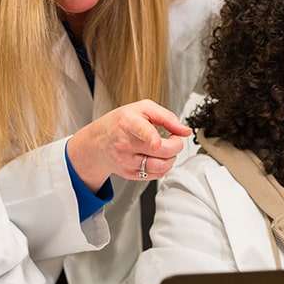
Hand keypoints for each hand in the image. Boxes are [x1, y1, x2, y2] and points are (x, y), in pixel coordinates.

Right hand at [66, 99, 191, 191]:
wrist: (98, 142)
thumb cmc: (120, 122)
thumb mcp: (142, 109)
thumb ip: (166, 117)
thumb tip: (185, 130)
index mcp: (128, 122)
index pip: (141, 131)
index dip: (151, 137)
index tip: (156, 143)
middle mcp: (125, 143)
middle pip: (161, 151)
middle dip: (176, 145)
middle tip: (174, 139)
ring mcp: (126, 161)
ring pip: (160, 166)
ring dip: (171, 158)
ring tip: (167, 148)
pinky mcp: (129, 173)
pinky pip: (156, 175)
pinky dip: (164, 167)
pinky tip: (158, 157)